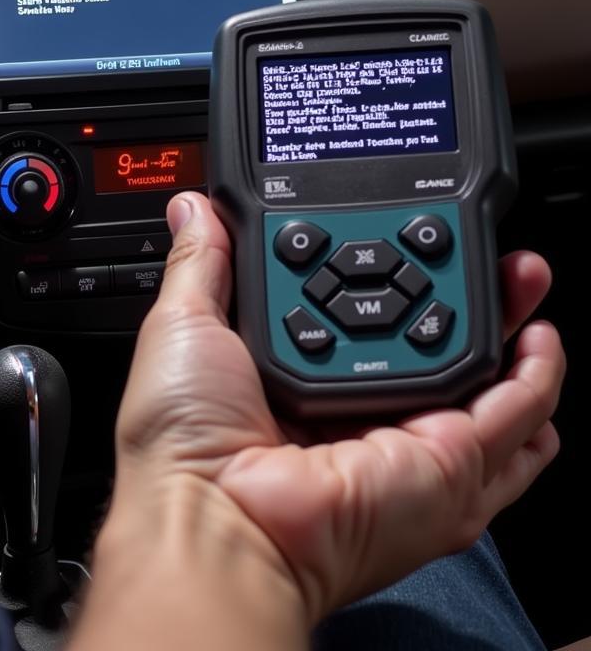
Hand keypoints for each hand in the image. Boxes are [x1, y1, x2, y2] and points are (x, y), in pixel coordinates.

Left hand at [108, 191, 563, 626]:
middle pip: (437, 344)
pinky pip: (514, 418)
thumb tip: (195, 209)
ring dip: (511, 324)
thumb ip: (203, 261)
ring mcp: (411, 442)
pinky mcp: (449, 466)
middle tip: (479, 246)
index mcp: (305, 381)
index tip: (401, 236)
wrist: (213, 512)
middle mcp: (364, 413)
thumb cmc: (183, 440)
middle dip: (468, 292)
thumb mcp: (186, 324)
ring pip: (487, 380)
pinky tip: (538, 339)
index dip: (392, 277)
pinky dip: (537, 377)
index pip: (365, 320)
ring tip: (519, 273)